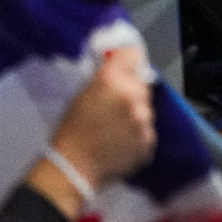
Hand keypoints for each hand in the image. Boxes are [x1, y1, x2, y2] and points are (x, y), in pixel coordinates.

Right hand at [48, 46, 156, 194]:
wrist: (74, 167)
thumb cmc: (71, 130)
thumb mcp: (82, 94)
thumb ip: (104, 78)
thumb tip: (118, 67)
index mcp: (111, 79)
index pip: (133, 54)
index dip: (127, 61)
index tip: (123, 68)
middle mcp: (133, 95)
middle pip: (142, 83)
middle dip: (131, 91)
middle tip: (114, 105)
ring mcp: (144, 119)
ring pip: (146, 107)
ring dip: (136, 113)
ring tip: (115, 128)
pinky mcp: (150, 140)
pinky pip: (147, 129)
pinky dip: (138, 134)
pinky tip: (121, 141)